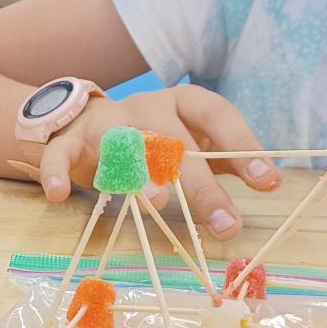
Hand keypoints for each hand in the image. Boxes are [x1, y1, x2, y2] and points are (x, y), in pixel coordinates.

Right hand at [35, 85, 282, 240]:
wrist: (85, 122)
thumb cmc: (152, 139)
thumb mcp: (189, 141)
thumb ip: (223, 158)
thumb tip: (269, 180)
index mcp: (181, 102)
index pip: (215, 113)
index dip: (241, 144)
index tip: (267, 181)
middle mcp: (145, 107)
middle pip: (174, 140)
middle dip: (201, 184)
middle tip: (225, 225)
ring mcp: (107, 122)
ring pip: (123, 144)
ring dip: (139, 171)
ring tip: (156, 202)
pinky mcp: (71, 139)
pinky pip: (60, 152)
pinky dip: (57, 171)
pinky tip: (60, 195)